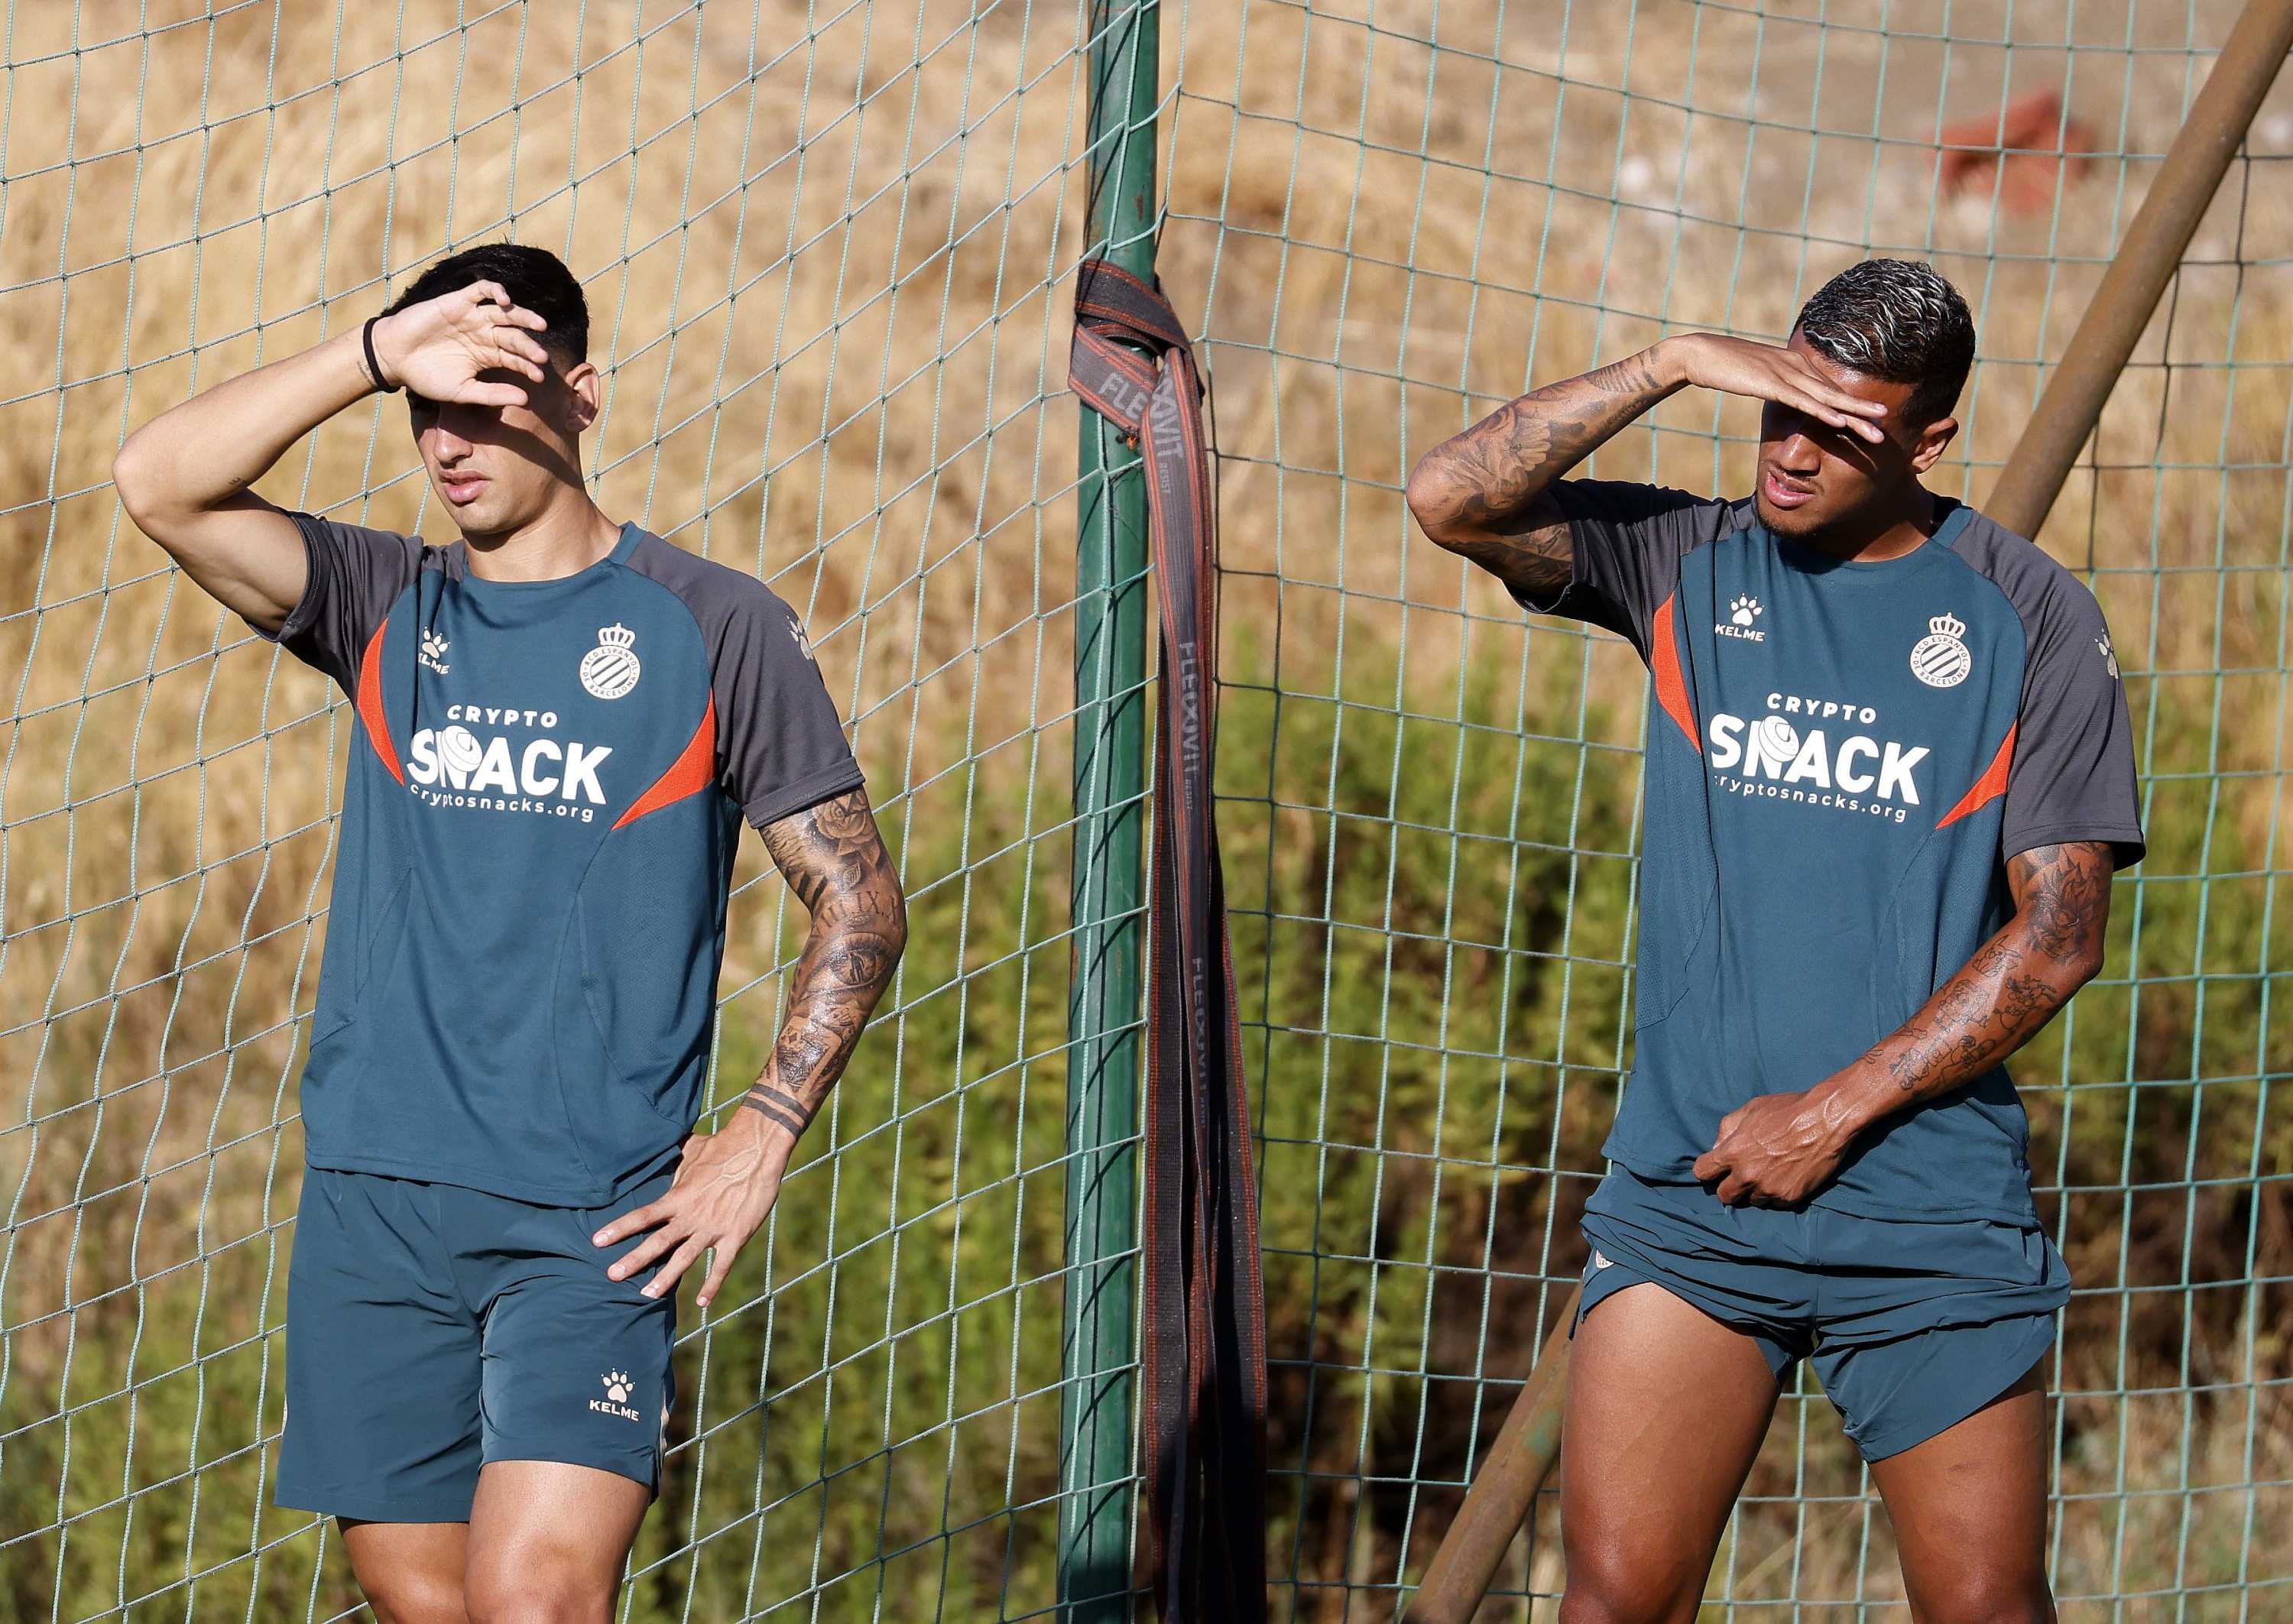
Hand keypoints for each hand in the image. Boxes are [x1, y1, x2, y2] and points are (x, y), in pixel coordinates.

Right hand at [369, 280, 554, 406]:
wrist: (395, 357)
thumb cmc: (428, 377)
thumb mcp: (462, 391)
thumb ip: (492, 395)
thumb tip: (525, 400)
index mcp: (489, 356)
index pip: (516, 359)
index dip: (528, 366)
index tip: (539, 377)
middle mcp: (485, 335)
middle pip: (515, 336)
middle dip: (529, 346)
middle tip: (541, 356)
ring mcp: (473, 317)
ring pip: (505, 312)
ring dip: (523, 316)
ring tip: (540, 325)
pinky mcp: (458, 301)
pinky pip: (480, 290)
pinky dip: (495, 290)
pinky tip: (504, 299)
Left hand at [592, 1110, 792, 1306]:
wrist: (758, 1150)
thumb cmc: (724, 1145)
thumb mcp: (692, 1149)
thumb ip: (674, 1158)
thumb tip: (657, 1147)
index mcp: (679, 1196)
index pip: (643, 1215)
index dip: (619, 1228)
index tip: (597, 1241)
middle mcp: (692, 1215)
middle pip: (658, 1242)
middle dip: (633, 1260)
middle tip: (612, 1276)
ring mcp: (713, 1228)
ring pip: (684, 1258)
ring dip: (665, 1278)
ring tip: (647, 1296)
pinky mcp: (736, 1235)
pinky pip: (721, 1265)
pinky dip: (712, 1285)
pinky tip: (702, 1302)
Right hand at [1668, 333, 1888, 443]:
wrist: (1700, 354)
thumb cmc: (1725, 366)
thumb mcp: (1757, 376)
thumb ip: (1775, 384)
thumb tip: (1786, 396)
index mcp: (1794, 365)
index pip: (1828, 389)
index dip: (1851, 405)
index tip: (1870, 420)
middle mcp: (1796, 367)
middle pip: (1834, 393)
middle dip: (1861, 411)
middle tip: (1884, 426)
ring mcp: (1785, 374)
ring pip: (1826, 398)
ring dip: (1853, 413)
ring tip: (1875, 425)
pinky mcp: (1771, 384)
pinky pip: (1802, 401)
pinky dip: (1822, 411)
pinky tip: (1839, 421)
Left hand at [1691, 1088, 1856, 1205]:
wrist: (1825, 1120)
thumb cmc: (1786, 1110)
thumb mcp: (1750, 1110)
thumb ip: (1727, 1130)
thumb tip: (1716, 1148)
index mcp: (1732, 1153)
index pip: (1702, 1172)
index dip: (1708, 1169)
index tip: (1714, 1168)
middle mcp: (1747, 1175)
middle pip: (1724, 1196)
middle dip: (1729, 1186)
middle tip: (1741, 1176)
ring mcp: (1769, 1189)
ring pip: (1751, 1201)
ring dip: (1755, 1190)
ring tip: (1769, 1172)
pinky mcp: (1790, 1197)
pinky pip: (1774, 1203)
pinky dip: (1776, 1194)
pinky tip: (1785, 1176)